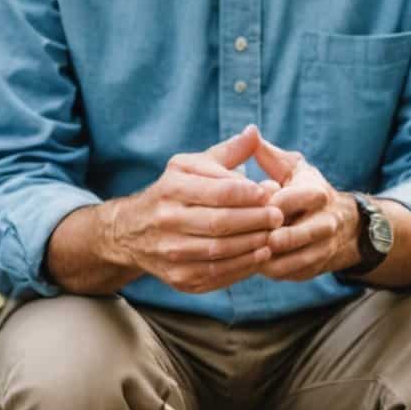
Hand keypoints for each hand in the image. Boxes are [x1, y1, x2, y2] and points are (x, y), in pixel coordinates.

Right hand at [103, 126, 284, 292]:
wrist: (132, 231)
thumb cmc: (174, 192)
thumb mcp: (192, 166)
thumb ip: (227, 153)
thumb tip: (254, 132)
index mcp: (172, 187)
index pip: (219, 191)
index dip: (249, 193)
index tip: (271, 192)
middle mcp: (166, 219)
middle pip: (220, 222)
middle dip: (255, 220)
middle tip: (278, 216)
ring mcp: (170, 252)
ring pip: (219, 251)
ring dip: (252, 245)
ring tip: (273, 236)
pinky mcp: (177, 278)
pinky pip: (216, 275)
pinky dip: (241, 267)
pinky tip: (259, 256)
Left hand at [253, 134, 359, 280]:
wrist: (342, 226)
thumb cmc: (304, 190)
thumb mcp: (292, 168)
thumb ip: (269, 155)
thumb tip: (250, 133)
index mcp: (317, 193)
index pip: (291, 199)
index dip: (265, 204)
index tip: (241, 204)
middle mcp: (325, 222)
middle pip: (296, 234)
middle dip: (268, 236)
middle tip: (240, 236)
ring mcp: (322, 248)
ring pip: (293, 259)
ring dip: (266, 258)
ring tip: (240, 251)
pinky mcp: (315, 268)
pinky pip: (290, 273)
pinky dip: (269, 270)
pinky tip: (248, 262)